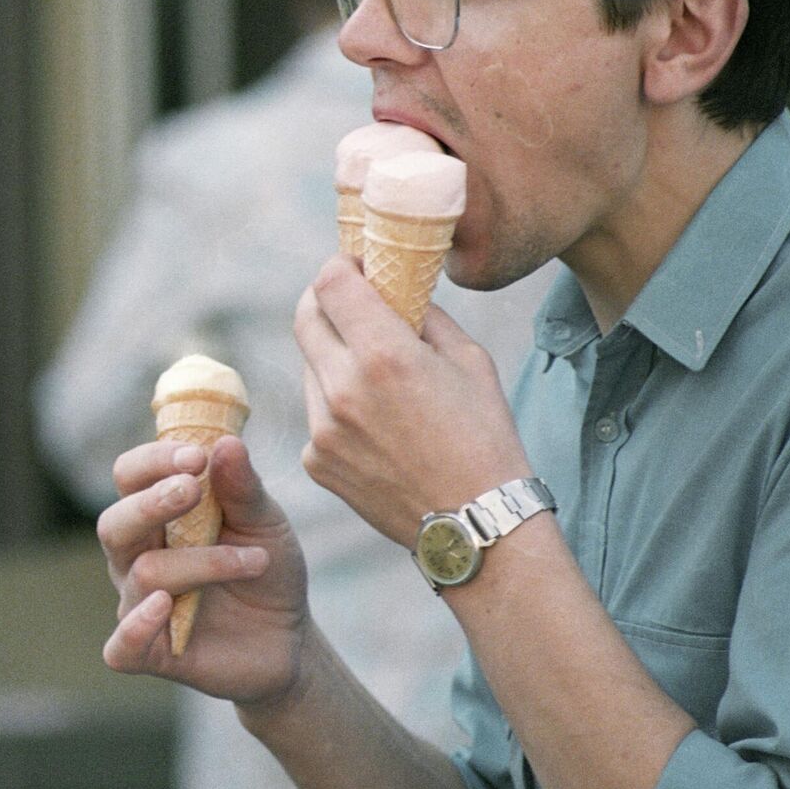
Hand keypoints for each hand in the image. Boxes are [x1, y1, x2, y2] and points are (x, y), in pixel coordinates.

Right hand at [99, 435, 310, 710]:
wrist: (289, 639)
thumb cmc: (266, 570)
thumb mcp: (265, 524)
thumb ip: (243, 488)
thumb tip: (226, 442)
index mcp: (156, 516)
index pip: (130, 477)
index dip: (154, 462)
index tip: (196, 456)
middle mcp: (136, 556)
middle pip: (114, 523)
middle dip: (150, 503)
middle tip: (193, 490)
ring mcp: (138, 604)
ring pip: (142, 574)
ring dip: (200, 562)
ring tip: (253, 562)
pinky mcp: (149, 652)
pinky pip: (121, 645)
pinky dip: (138, 626)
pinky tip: (167, 605)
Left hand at [295, 256, 532, 544]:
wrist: (475, 523)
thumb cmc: (484, 436)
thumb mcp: (468, 360)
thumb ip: (421, 316)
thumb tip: (391, 288)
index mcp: (384, 355)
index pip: (330, 283)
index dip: (339, 265)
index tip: (355, 265)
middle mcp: (342, 389)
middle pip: (305, 318)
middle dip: (324, 300)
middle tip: (347, 299)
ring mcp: (322, 429)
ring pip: (310, 368)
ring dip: (332, 356)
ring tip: (376, 374)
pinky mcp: (315, 461)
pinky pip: (315, 414)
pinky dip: (336, 406)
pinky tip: (376, 425)